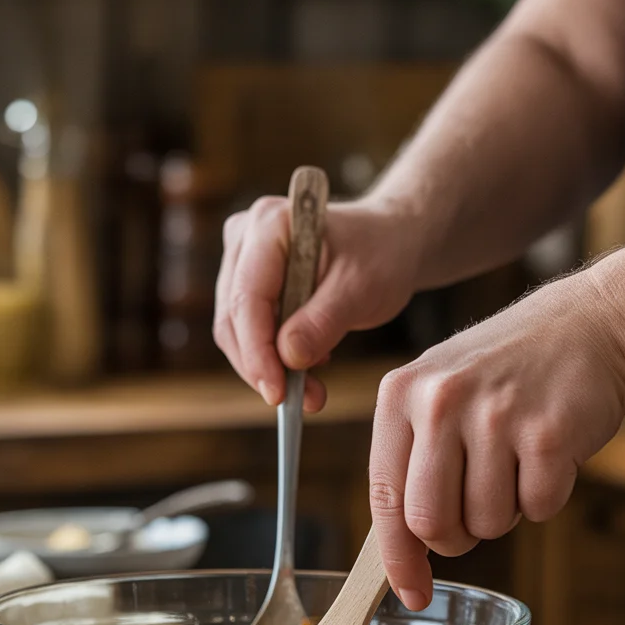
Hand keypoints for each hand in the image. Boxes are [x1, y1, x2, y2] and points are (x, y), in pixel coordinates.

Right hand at [213, 197, 420, 410]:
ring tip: (312, 387)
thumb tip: (287, 358)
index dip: (258, 351)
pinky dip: (272, 358)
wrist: (390, 242)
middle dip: (264, 367)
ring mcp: (240, 259)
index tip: (277, 393)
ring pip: (235, 330)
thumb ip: (324, 322)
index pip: (248, 298)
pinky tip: (306, 364)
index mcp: (271, 223)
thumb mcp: (362, 288)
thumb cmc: (380, 255)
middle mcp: (245, 237)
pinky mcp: (245, 282)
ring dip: (268, 368)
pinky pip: (246, 331)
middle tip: (304, 400)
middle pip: (234, 318)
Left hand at [370, 272, 624, 609]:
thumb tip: (398, 556)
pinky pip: (538, 509)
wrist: (587, 327)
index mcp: (399, 394)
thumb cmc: (501, 375)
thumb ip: (409, 462)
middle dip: (455, 537)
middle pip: (431, 523)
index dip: (397, 555)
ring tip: (513, 460)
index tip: (412, 592)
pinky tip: (546, 452)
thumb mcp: (435, 394)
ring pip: (487, 523)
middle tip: (475, 512)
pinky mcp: (547, 432)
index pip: (385, 496)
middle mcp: (439, 401)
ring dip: (504, 512)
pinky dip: (545, 497)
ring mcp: (494, 415)